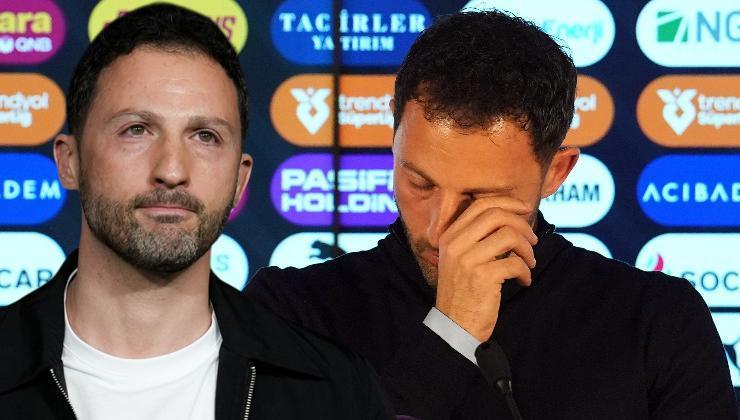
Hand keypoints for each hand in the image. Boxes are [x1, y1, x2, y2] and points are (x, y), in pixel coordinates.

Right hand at [435, 197, 536, 341]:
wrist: (454, 325)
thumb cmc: (463, 291)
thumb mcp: (460, 259)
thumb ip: (476, 238)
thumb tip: (510, 218)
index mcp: (450, 236)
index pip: (480, 205)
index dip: (507, 202)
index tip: (524, 208)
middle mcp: (456, 244)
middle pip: (497, 215)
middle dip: (522, 224)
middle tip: (533, 239)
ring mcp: (468, 260)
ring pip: (509, 236)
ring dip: (527, 249)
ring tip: (529, 262)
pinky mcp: (483, 277)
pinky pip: (515, 263)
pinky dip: (525, 272)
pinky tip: (523, 281)